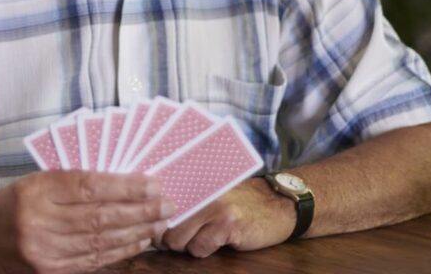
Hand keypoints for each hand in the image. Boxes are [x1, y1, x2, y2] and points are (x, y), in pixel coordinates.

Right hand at [0, 170, 174, 273]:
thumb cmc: (11, 206)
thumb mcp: (36, 182)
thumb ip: (73, 182)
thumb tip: (124, 182)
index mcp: (36, 190)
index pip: (89, 186)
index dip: (125, 186)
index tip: (153, 183)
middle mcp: (40, 221)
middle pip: (100, 215)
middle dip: (140, 209)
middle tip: (167, 203)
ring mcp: (45, 251)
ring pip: (101, 239)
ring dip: (137, 230)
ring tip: (160, 221)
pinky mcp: (51, 271)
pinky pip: (94, 259)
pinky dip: (121, 249)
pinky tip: (139, 240)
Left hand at [154, 178, 293, 257]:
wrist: (278, 204)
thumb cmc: (240, 201)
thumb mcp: (209, 194)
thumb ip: (185, 200)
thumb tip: (152, 219)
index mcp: (192, 181)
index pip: (159, 202)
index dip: (154, 222)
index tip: (154, 230)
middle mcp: (199, 191)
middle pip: (164, 226)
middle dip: (169, 239)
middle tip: (183, 238)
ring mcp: (213, 207)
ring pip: (179, 240)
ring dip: (189, 245)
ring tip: (204, 236)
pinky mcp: (228, 224)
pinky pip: (200, 248)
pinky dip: (206, 249)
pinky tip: (220, 239)